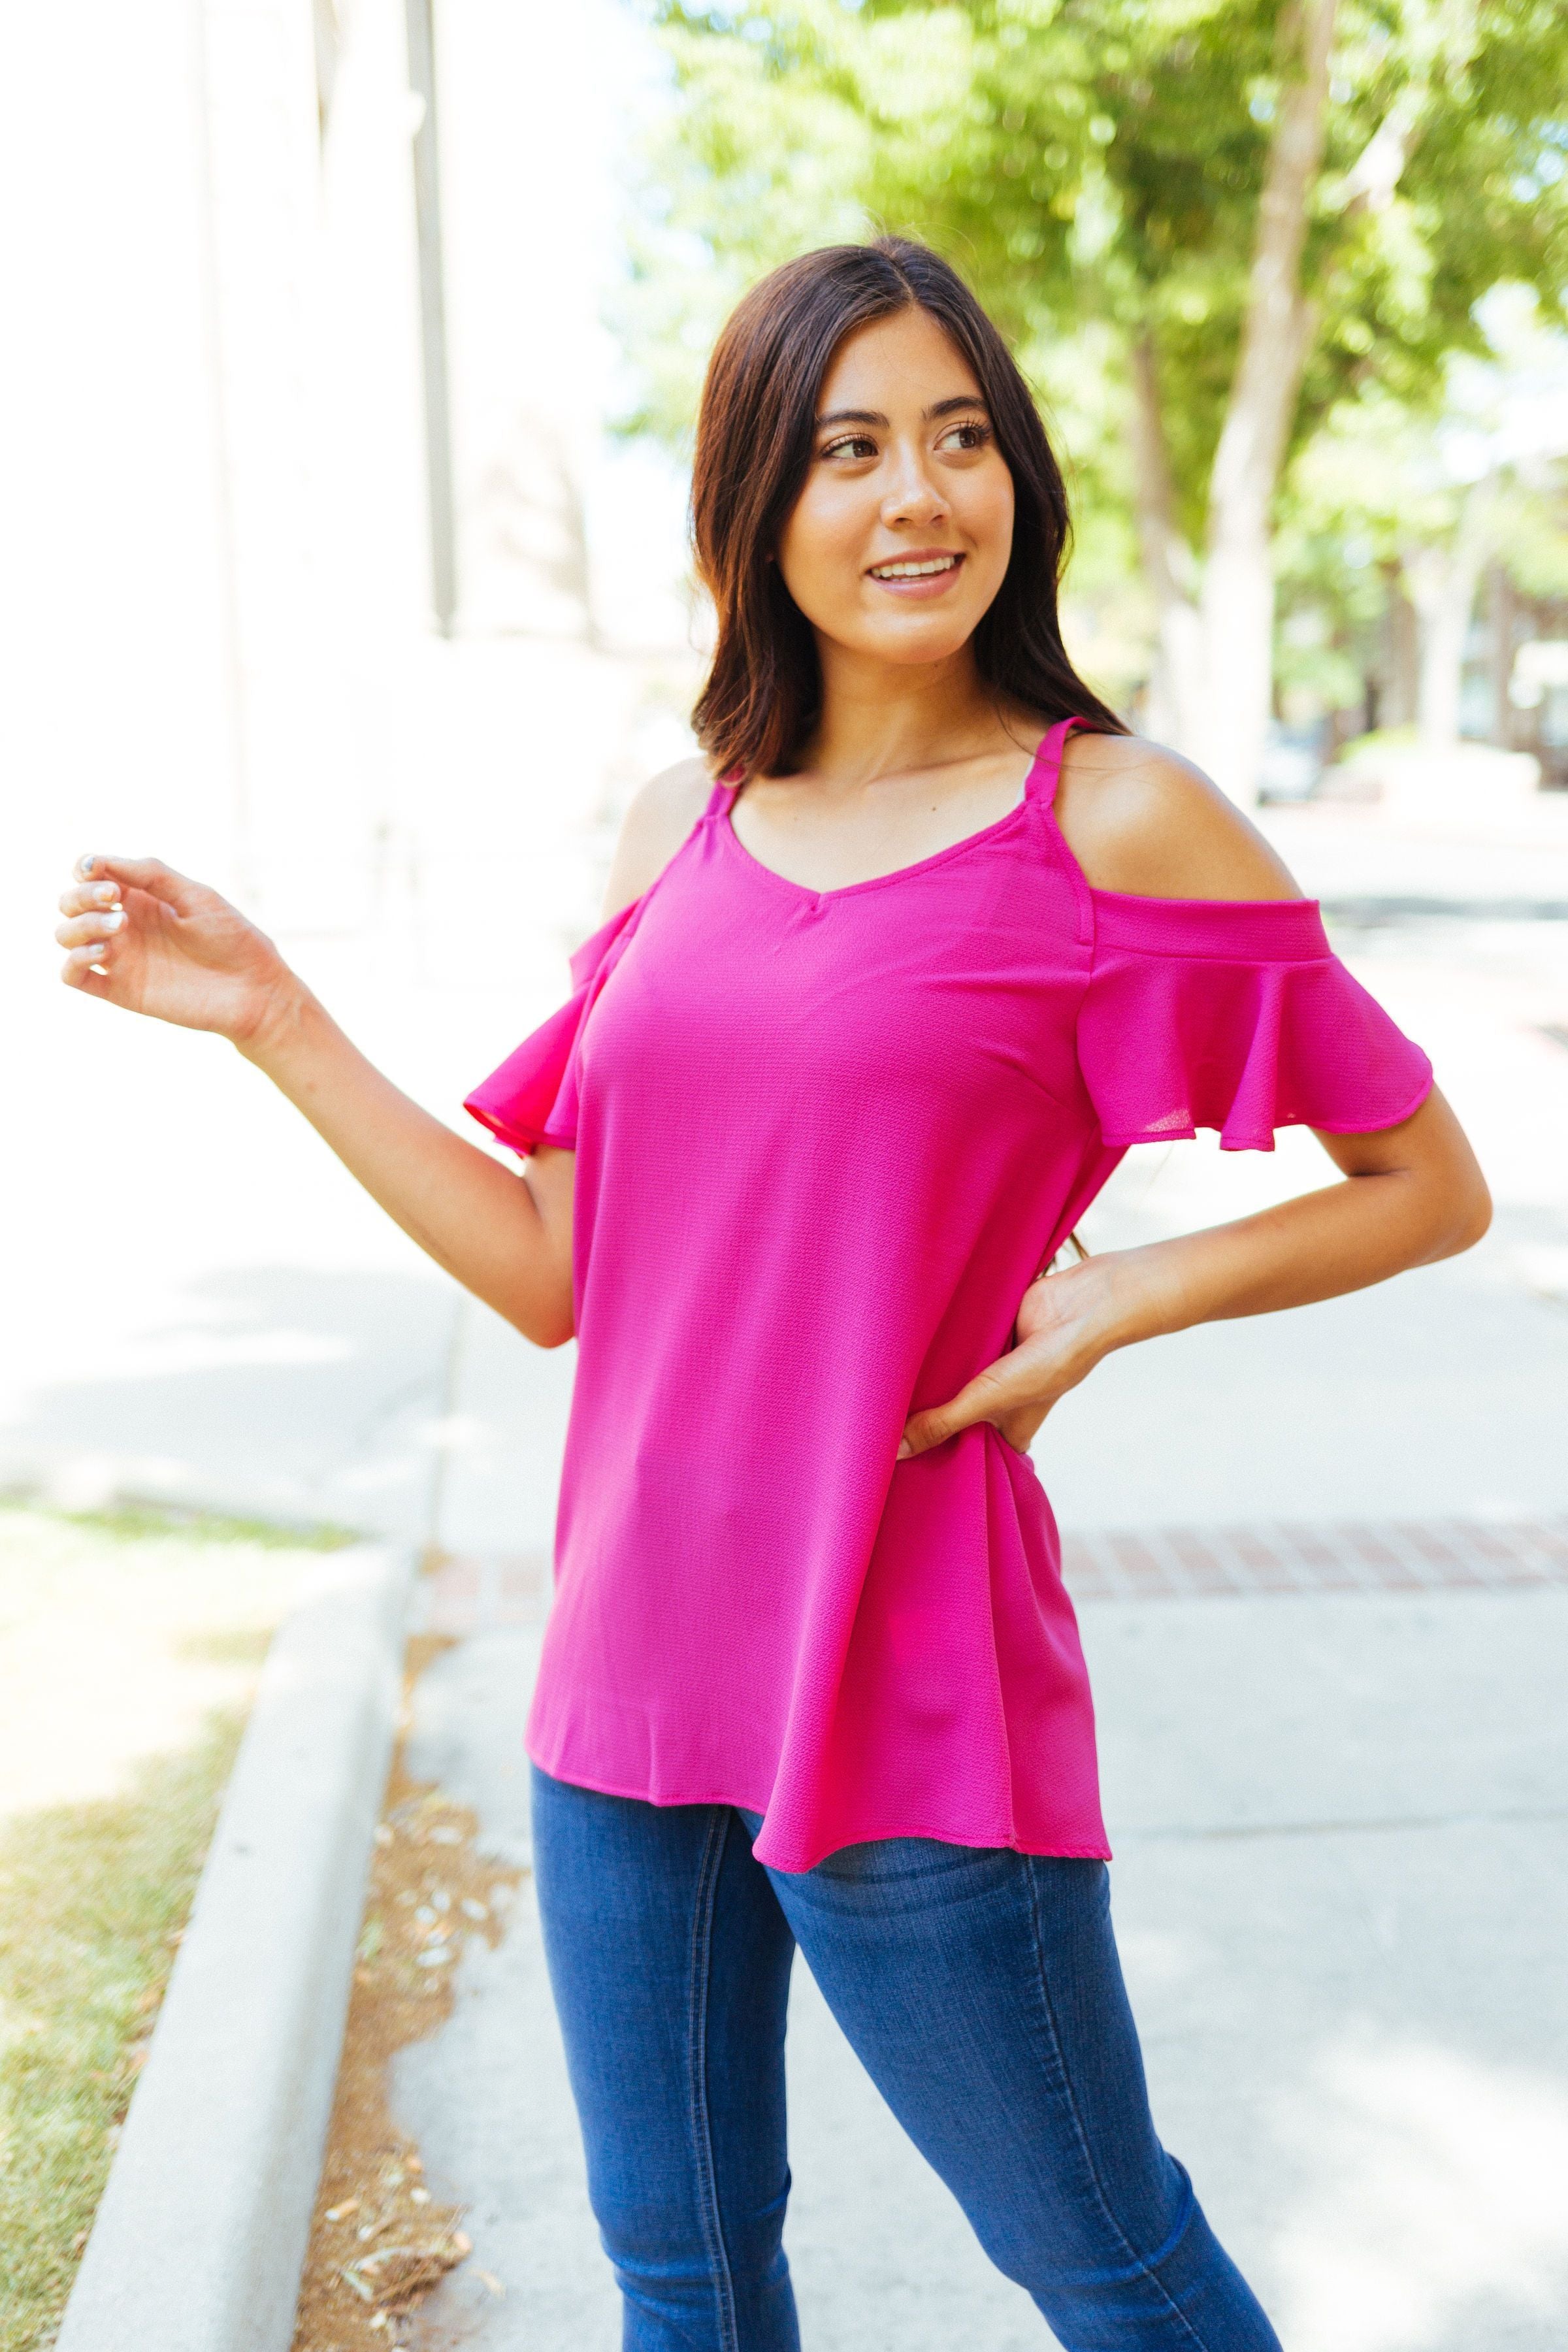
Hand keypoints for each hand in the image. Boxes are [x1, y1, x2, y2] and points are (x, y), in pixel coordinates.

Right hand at [56, 855, 294, 1044]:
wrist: (254, 990)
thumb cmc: (232, 939)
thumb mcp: (196, 896)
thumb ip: (152, 875)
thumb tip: (101, 861)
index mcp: (141, 898)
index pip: (91, 875)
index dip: (86, 867)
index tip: (99, 869)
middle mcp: (125, 925)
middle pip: (71, 903)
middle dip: (81, 894)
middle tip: (114, 898)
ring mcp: (120, 957)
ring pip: (66, 936)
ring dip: (81, 925)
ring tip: (120, 926)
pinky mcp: (120, 990)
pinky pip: (74, 976)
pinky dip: (74, 961)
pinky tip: (103, 953)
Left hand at [898, 1255, 1132, 1461]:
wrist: (1081, 1308)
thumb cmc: (1049, 1365)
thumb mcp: (988, 1401)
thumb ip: (942, 1424)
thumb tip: (895, 1452)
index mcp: (1010, 1430)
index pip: (971, 1454)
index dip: (942, 1458)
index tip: (901, 1462)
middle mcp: (1002, 1404)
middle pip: (955, 1416)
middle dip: (926, 1417)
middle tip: (880, 1425)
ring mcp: (995, 1370)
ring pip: (952, 1380)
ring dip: (929, 1379)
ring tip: (879, 1386)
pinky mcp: (989, 1337)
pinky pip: (956, 1346)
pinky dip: (938, 1345)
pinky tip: (903, 1348)